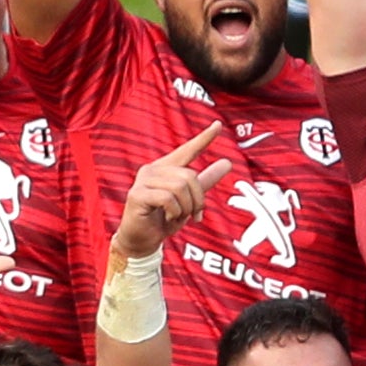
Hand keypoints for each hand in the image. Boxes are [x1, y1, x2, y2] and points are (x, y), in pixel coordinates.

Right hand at [108, 135, 240, 264]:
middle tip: (193, 214)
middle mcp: (153, 169)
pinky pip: (168, 198)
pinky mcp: (137, 194)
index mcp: (166, 168)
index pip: (188, 150)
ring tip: (177, 216)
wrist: (142, 239)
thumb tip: (227, 162)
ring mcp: (143, 180)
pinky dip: (175, 212)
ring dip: (186, 207)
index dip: (204, 138)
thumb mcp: (190, 200)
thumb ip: (206, 181)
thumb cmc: (164, 218)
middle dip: (197, 199)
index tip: (218, 125)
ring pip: (180, 187)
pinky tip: (167, 217)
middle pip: (190, 176)